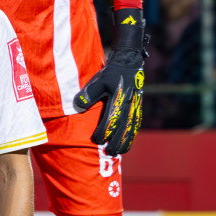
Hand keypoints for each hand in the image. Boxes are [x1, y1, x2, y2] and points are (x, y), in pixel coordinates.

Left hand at [73, 9, 145, 155]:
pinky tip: (127, 142)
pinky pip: (135, 123)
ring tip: (119, 152)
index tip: (96, 140)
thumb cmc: (111, 72)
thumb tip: (78, 107)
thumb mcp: (98, 80)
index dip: (105, 130)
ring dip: (126, 140)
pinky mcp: (137, 106)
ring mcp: (135, 106)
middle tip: (110, 153)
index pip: (112, 119)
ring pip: (132, 127)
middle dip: (117, 141)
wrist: (129, 62)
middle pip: (124, 127)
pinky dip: (131, 134)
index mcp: (120, 99)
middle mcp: (130, 105)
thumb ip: (88, 94)